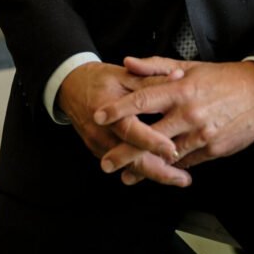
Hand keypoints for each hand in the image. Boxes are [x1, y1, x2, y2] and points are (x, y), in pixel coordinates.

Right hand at [57, 61, 191, 186]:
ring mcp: (99, 146)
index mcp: (106, 110)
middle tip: (183, 178)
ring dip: (155, 175)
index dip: (151, 141)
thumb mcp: (124, 74)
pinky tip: (164, 171)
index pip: (130, 130)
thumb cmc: (99, 78)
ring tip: (180, 179)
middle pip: (130, 160)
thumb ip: (151, 79)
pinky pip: (123, 165)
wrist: (70, 87)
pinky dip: (143, 170)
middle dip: (158, 171)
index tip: (171, 149)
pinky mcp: (101, 152)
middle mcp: (101, 133)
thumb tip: (178, 76)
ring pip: (128, 168)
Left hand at [94, 58, 253, 184]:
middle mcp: (188, 111)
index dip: (119, 109)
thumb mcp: (189, 66)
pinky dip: (171, 169)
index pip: (143, 99)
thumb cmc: (222, 77)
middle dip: (125, 151)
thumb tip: (128, 62)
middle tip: (105, 162)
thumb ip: (156, 66)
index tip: (98, 116)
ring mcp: (201, 132)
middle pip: (150, 134)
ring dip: (144, 167)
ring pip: (166, 155)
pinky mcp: (213, 148)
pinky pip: (187, 162)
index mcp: (181, 88)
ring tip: (126, 176)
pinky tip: (159, 174)